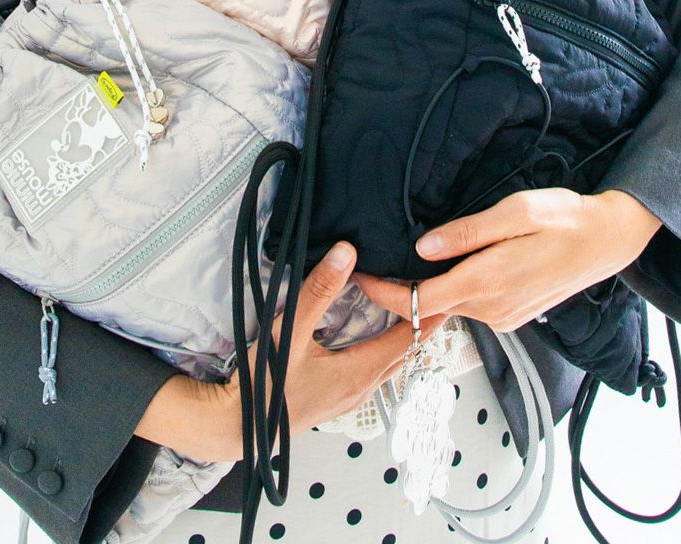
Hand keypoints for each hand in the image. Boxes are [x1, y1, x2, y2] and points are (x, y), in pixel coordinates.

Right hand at [226, 241, 445, 448]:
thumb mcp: (290, 330)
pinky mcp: (336, 397)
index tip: (444, 287)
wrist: (236, 427)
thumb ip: (318, 290)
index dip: (426, 313)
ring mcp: (349, 396)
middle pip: (404, 353)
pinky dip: (384, 347)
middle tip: (435, 293)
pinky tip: (374, 334)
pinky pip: (372, 368)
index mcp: (359, 373)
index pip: (408, 339)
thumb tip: (347, 252)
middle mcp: (362, 388)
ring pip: (389, 362)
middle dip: (422, 324)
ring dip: (403, 337)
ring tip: (412, 308)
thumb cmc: (265, 383)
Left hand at [352, 188, 661, 332]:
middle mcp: (493, 308)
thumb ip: (468, 233)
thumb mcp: (515, 212)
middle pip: (431, 307)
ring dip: (425, 291)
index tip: (360, 277)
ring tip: (401, 263)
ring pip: (450, 307)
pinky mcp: (512, 315)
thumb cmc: (566, 219)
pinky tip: (443, 270)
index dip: (384, 293)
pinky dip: (450, 292)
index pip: (421, 301)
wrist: (608, 240)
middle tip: (373, 262)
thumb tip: (424, 248)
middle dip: (399, 290)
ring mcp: (504, 316)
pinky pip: (470, 306)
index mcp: (489, 283)